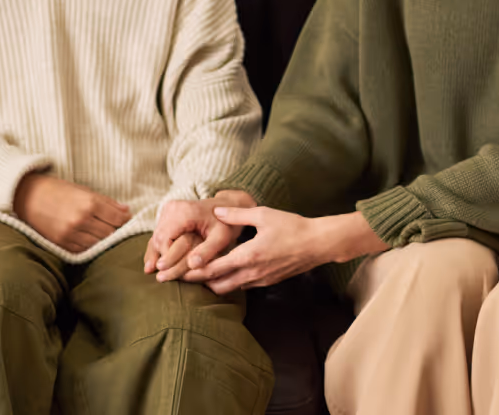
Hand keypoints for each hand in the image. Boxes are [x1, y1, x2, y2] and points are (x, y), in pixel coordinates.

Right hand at [14, 173, 131, 252]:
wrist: (27, 196)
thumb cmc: (56, 189)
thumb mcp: (82, 190)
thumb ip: (105, 202)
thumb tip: (126, 211)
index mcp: (89, 203)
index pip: (117, 218)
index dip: (125, 219)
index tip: (126, 219)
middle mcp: (81, 220)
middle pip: (110, 232)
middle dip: (116, 230)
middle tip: (117, 227)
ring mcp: (71, 233)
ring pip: (99, 243)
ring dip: (104, 239)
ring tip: (103, 232)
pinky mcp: (62, 243)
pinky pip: (84, 249)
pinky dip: (90, 245)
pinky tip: (90, 238)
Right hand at [146, 190, 256, 273]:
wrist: (226, 206)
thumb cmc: (225, 224)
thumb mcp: (221, 238)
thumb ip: (207, 251)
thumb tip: (192, 265)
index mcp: (185, 212)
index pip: (166, 239)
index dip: (166, 258)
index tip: (168, 275)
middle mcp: (173, 208)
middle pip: (158, 237)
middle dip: (159, 258)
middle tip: (158, 278)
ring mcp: (168, 208)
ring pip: (156, 235)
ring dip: (155, 253)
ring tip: (150, 271)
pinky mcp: (167, 212)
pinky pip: (158, 232)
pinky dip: (156, 246)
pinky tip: (151, 261)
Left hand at [183, 208, 387, 294]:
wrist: (319, 244)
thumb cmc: (292, 226)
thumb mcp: (263, 214)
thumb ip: (237, 214)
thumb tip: (216, 210)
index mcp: (248, 256)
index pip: (214, 269)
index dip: (194, 271)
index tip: (179, 270)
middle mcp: (252, 272)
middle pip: (217, 286)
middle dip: (200, 282)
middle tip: (184, 276)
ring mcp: (261, 280)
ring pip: (230, 288)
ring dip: (215, 284)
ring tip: (200, 276)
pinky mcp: (269, 281)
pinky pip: (244, 286)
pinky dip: (230, 282)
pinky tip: (225, 274)